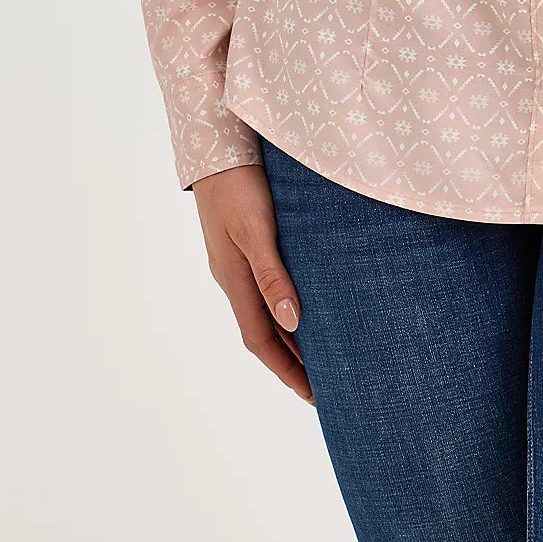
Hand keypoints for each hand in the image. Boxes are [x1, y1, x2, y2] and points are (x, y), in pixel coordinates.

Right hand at [192, 163, 313, 403]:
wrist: (217, 147)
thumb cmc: (238, 186)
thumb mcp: (257, 230)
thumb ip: (272, 274)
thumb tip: (292, 321)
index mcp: (234, 280)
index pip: (261, 341)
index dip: (287, 370)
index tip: (313, 395)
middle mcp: (234, 277)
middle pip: (263, 332)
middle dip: (291, 362)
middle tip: (325, 385)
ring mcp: (236, 261)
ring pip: (266, 310)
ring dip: (290, 335)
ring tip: (323, 353)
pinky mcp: (245, 242)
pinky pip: (267, 286)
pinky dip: (286, 304)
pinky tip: (305, 301)